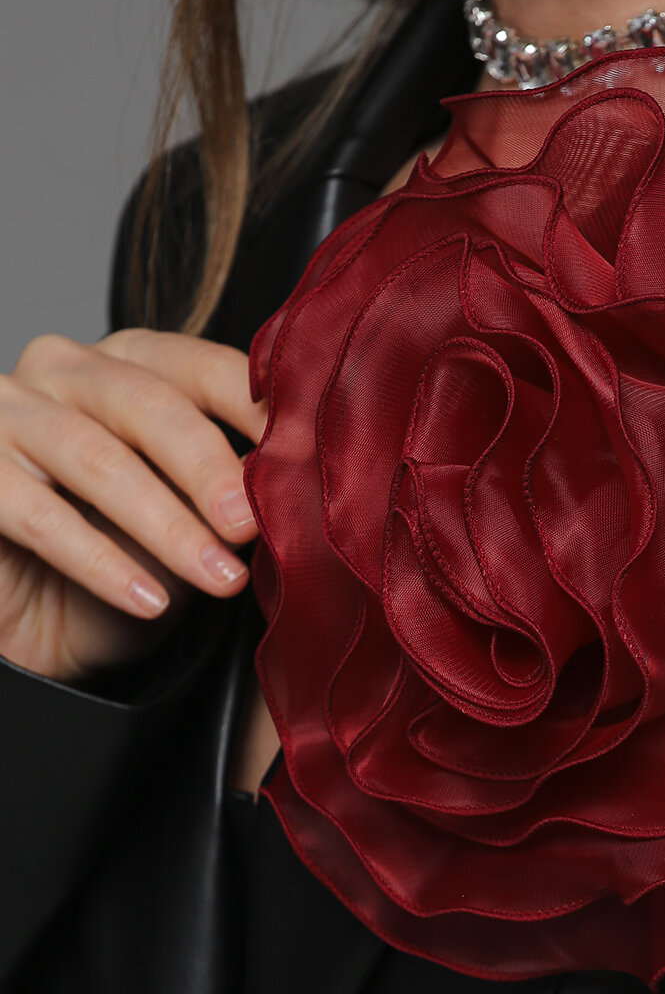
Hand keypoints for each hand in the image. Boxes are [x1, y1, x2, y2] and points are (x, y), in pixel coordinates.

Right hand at [0, 328, 267, 682]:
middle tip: (250, 523)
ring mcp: (7, 414)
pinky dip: (99, 560)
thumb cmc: (125, 562)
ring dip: (165, 524)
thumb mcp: (194, 522)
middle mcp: (65, 371)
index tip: (305, 450)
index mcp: (131, 364)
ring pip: (95, 459)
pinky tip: (149, 598)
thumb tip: (299, 478)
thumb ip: (235, 489)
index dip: (252, 404)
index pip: (198, 364)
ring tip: (219, 577)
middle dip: (207, 466)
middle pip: (146, 403)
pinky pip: (36, 513)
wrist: (41, 630)